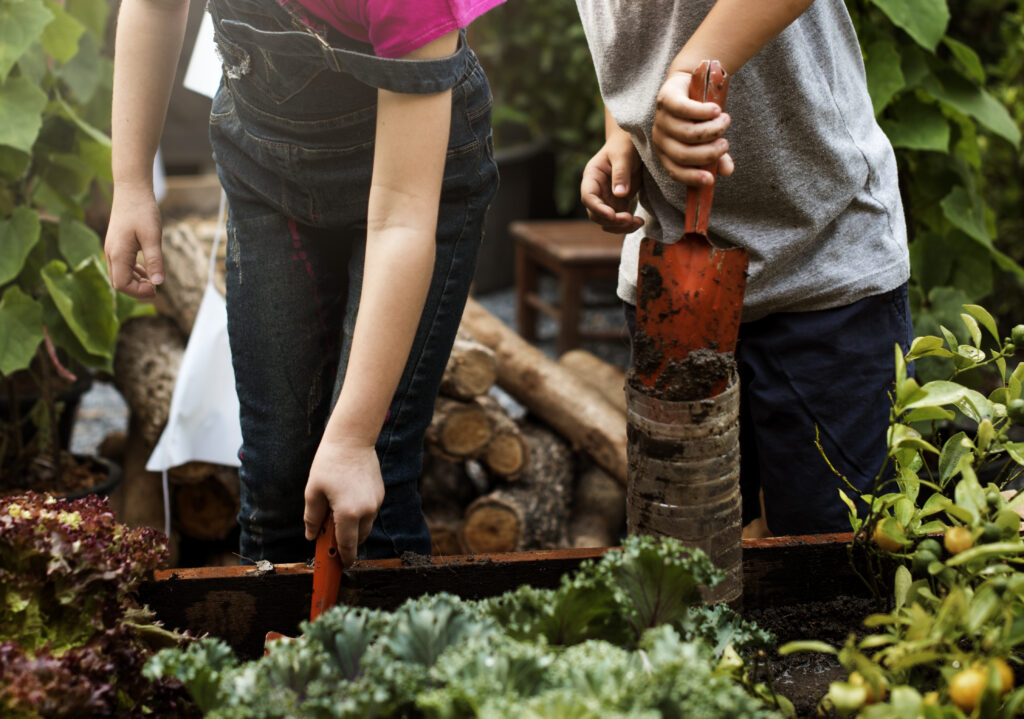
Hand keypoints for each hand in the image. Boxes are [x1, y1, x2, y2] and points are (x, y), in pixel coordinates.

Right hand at [104, 183, 164, 297]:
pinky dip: (134, 272)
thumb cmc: (143, 211)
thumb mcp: (152, 237)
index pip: (121, 284)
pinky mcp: (117, 244)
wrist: (132, 190)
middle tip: (156, 290)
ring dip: (135, 282)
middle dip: (136, 290)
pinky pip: (122, 265)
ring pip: (120, 274)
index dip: (138, 292)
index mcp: (118, 253)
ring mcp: (113, 248)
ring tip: (153, 282)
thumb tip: (158, 283)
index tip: (156, 290)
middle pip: (119, 282)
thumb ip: (155, 261)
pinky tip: (147, 270)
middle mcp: (111, 253)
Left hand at [303, 439, 384, 567]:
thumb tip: (312, 537)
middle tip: (331, 536)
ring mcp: (376, 502)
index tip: (340, 567)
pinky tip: (347, 499)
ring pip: (365, 526)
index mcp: (348, 513)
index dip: (343, 559)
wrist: (352, 440)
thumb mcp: (313, 492)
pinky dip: (360, 514)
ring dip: (353, 528)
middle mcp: (366, 511)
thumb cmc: (329, 464)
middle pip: (358, 539)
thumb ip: (312, 518)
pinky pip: (370, 512)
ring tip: (336, 513)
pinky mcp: (380, 494)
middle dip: (347, 543)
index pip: (347, 545)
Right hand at [580, 129, 644, 233]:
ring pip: (606, 221)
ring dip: (619, 227)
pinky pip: (618, 220)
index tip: (612, 215)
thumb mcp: (623, 154)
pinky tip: (638, 222)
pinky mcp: (618, 204)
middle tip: (629, 219)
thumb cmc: (625, 144)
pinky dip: (627, 225)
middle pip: (596, 214)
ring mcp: (607, 199)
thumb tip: (620, 195)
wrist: (633, 143)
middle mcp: (596, 191)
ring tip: (637, 222)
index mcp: (592, 177)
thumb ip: (621, 173)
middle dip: (611, 220)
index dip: (598, 208)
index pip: (588, 197)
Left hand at [652, 71, 733, 186]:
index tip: (711, 179)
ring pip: (687, 133)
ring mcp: (661, 120)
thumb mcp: (708, 139)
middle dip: (709, 153)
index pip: (675, 171)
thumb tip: (728, 171)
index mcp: (666, 154)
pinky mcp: (666, 100)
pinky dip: (704, 112)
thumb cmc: (698, 118)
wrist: (689, 84)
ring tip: (725, 121)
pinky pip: (685, 110)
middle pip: (683, 154)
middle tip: (725, 144)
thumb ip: (717, 156)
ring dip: (712, 129)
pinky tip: (716, 110)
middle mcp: (660, 139)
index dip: (692, 178)